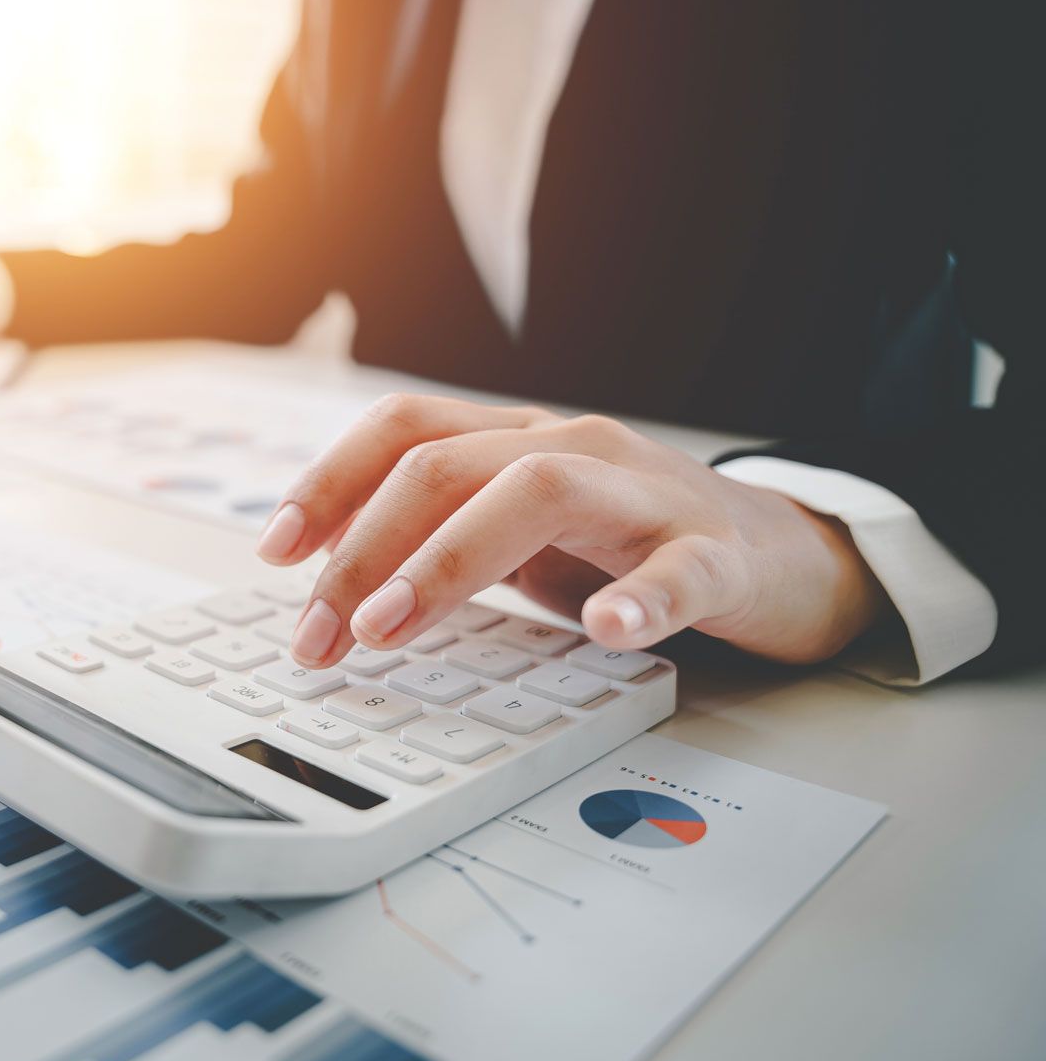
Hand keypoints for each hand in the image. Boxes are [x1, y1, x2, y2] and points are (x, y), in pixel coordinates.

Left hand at [257, 395, 888, 668]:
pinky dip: (641, 598)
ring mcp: (646, 495)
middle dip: (361, 549)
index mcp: (517, 440)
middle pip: (445, 466)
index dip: (329, 480)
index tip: (275, 551)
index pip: (405, 429)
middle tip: (319, 631)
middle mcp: (573, 448)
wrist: (785, 553)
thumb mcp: (519, 532)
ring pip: (537, 492)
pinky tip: (606, 631)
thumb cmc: (631, 543)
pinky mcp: (719, 555)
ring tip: (392, 626)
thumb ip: (439, 535)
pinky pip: (681, 570)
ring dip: (447, 560)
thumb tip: (329, 575)